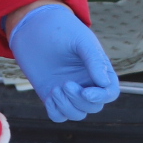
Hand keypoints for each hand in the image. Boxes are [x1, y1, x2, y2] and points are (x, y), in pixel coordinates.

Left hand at [7, 1, 119, 121]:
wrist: (34, 27)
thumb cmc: (62, 31)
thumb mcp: (81, 41)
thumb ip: (94, 60)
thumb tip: (104, 83)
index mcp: (99, 71)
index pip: (109, 93)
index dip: (101, 97)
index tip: (86, 92)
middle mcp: (86, 83)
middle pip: (93, 106)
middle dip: (80, 100)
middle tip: (65, 84)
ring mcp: (68, 91)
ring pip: (77, 114)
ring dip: (67, 106)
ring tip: (56, 89)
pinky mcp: (51, 94)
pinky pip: (58, 115)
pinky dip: (55, 112)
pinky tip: (49, 97)